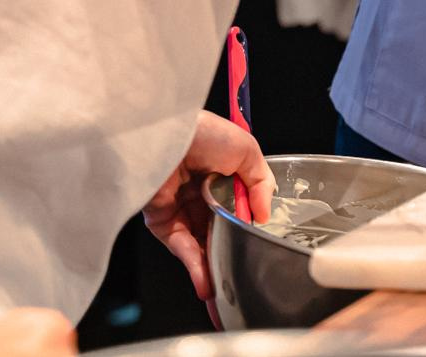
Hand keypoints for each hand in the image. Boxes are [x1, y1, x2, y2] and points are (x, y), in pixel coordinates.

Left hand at [142, 112, 273, 301]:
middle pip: (218, 231)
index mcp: (220, 175)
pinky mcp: (161, 221)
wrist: (163, 135)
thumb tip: (264, 215)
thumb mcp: (247, 150)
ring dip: (212, 269)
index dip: (247, 228)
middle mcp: (199, 194)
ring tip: (225, 294)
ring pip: (200, 244)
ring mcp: (180, 209)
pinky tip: (208, 284)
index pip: (236, 208)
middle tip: (241, 281)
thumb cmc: (204, 133)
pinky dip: (195, 267)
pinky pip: (182, 247)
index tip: (259, 248)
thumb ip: (261, 183)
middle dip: (229, 256)